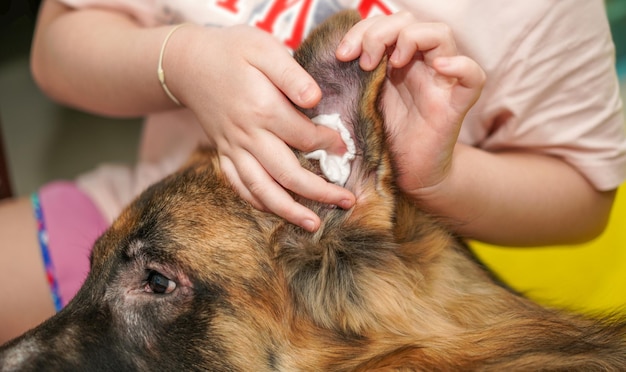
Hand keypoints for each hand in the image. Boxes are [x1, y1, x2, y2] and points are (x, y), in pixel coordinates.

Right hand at [172, 25, 354, 231]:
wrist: (188, 63)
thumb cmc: (232, 51)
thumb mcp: (263, 48)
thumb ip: (292, 74)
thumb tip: (316, 100)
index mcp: (262, 110)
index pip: (304, 138)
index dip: (329, 145)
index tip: (344, 146)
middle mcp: (247, 136)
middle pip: (287, 174)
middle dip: (319, 192)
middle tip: (347, 201)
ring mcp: (233, 149)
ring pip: (262, 190)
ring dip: (289, 211)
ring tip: (313, 225)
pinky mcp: (223, 154)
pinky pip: (239, 186)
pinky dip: (258, 203)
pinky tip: (276, 212)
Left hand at [336, 12, 484, 197]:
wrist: (404, 177)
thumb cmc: (381, 139)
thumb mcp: (359, 103)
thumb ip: (349, 81)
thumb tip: (319, 62)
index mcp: (395, 62)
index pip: (384, 23)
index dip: (362, 30)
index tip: (342, 54)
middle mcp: (419, 65)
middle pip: (410, 21)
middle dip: (381, 31)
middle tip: (363, 60)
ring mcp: (440, 82)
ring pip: (441, 34)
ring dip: (412, 38)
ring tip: (393, 62)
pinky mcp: (456, 105)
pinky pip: (474, 76)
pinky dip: (461, 65)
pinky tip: (442, 66)